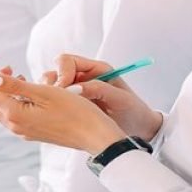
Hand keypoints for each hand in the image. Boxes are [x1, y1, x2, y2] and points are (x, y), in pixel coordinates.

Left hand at [0, 73, 125, 154]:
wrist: (96, 136)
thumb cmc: (75, 112)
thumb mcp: (44, 92)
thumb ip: (12, 85)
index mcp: (14, 114)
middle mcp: (14, 125)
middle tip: (10, 68)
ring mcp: (22, 130)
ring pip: (0, 107)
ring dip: (4, 90)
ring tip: (22, 77)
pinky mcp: (31, 131)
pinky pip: (13, 113)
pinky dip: (15, 99)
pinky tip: (31, 91)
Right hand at [40, 54, 161, 140]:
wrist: (140, 130)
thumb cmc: (134, 112)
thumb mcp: (120, 99)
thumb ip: (98, 89)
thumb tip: (73, 88)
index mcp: (96, 69)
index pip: (67, 61)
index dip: (62, 73)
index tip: (64, 90)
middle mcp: (83, 77)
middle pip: (55, 72)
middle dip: (53, 85)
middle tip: (59, 102)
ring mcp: (76, 91)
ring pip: (51, 86)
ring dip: (51, 96)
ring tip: (59, 110)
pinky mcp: (72, 105)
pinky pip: (55, 101)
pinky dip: (53, 106)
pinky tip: (59, 116)